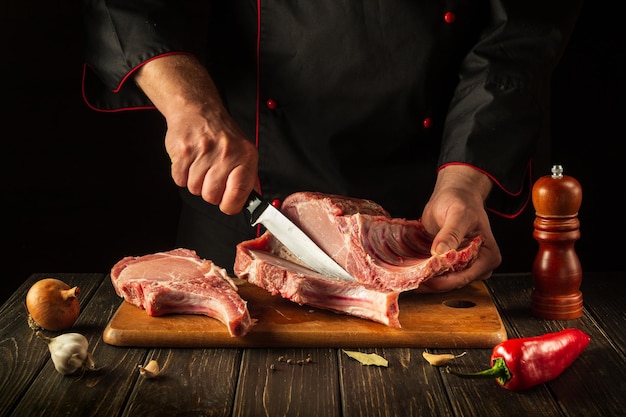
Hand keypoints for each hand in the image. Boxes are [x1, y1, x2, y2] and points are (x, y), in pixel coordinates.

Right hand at [135, 55, 257, 213]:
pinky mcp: (184, 151)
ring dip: (195, 182)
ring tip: (201, 166)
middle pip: (212, 196)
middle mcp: (226, 154)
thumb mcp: (245, 152)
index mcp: (245, 157)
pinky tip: (190, 162)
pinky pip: (179, 180)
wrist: (198, 110)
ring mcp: (204, 152)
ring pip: (194, 189)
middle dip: (209, 192)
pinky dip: (182, 176)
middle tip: (211, 177)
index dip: (230, 205)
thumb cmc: (222, 135)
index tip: (228, 203)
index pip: (238, 194)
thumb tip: (251, 202)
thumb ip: (248, 178)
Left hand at [416, 165, 501, 291]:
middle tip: (412, 279)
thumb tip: (441, 252)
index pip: (466, 276)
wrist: (454, 195)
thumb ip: (451, 233)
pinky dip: (425, 274)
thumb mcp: (458, 214)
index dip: (444, 281)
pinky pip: (438, 274)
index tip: (425, 277)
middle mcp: (479, 266)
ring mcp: (464, 266)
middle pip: (454, 282)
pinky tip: (411, 272)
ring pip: (445, 281)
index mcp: (488, 256)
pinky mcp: (451, 265)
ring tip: (409, 277)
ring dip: (427, 280)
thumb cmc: (461, 201)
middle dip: (434, 282)